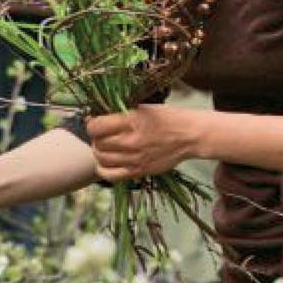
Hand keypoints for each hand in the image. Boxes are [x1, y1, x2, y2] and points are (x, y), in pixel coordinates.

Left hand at [85, 105, 204, 181]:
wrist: (189, 136)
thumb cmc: (166, 118)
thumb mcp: (143, 108)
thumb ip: (120, 114)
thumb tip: (94, 118)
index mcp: (132, 121)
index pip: (96, 127)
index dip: (92, 123)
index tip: (96, 121)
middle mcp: (132, 142)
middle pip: (97, 142)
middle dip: (96, 136)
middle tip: (104, 133)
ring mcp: (135, 159)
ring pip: (101, 158)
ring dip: (99, 150)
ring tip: (107, 145)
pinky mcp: (139, 171)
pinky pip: (110, 175)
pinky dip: (102, 168)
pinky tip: (106, 160)